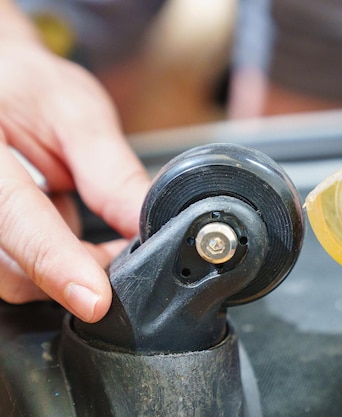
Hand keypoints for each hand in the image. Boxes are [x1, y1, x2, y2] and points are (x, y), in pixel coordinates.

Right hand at [0, 36, 149, 321]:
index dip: (56, 262)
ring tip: (103, 236)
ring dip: (70, 268)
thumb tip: (146, 224)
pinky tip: (74, 235)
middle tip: (128, 248)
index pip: (16, 218)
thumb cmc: (26, 86)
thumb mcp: (76, 114)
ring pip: (14, 277)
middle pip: (13, 266)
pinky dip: (56, 262)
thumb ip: (110, 172)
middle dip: (80, 269)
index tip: (94, 299)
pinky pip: (15, 268)